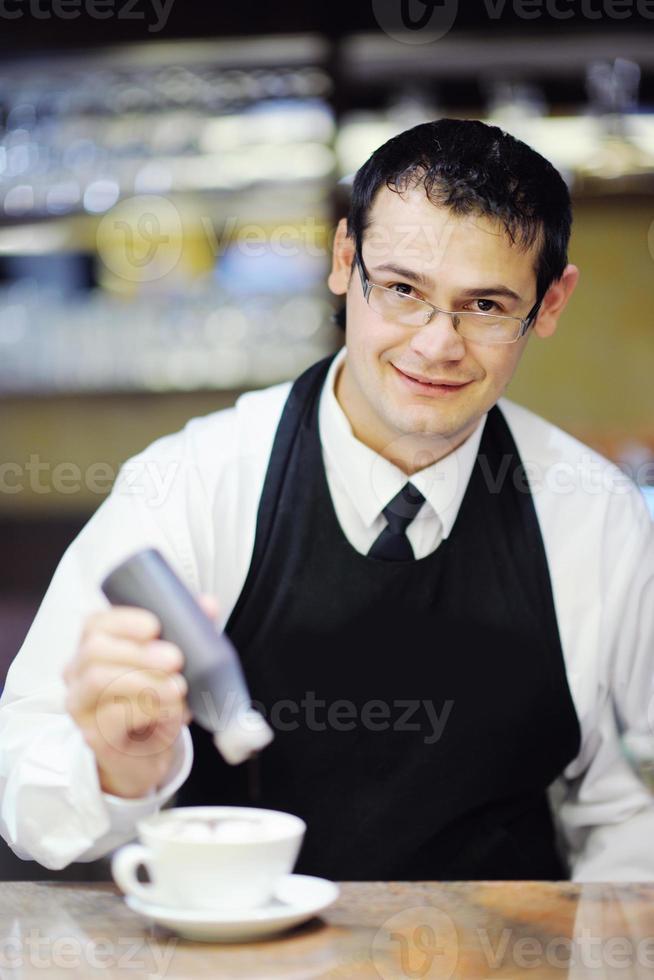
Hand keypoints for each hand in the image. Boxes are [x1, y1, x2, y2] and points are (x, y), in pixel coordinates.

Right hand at [64, 594, 217, 798]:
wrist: (148, 752)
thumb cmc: (156, 698)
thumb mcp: (175, 663)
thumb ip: (189, 631)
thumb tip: (208, 604)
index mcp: (96, 645)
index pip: (96, 623)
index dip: (125, 620)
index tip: (155, 626)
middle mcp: (80, 672)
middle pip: (95, 650)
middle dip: (138, 652)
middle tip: (175, 659)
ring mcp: (82, 705)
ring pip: (99, 681)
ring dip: (144, 681)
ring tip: (178, 687)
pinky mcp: (93, 735)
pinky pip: (111, 718)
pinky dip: (146, 710)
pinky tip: (171, 710)